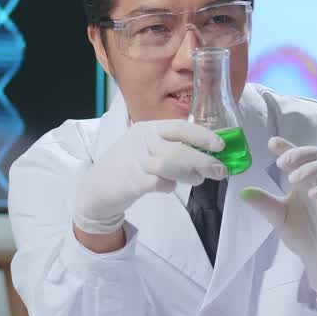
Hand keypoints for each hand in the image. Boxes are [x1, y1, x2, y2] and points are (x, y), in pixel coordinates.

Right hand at [73, 120, 226, 235]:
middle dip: (204, 160)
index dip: (203, 136)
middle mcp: (142, 141)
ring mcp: (136, 161)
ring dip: (191, 174)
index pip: (180, 127)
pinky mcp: (132, 182)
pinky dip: (170, 186)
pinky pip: (160, 183)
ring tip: (198, 180)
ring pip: (172, 165)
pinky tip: (168, 187)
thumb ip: (172, 146)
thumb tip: (208, 153)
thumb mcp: (147, 147)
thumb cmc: (128, 166)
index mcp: (148, 128)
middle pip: (179, 148)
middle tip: (221, 170)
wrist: (96, 188)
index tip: (221, 145)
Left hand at [240, 137, 316, 299]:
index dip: (287, 147)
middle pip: (315, 154)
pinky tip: (312, 193)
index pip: (297, 157)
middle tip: (282, 162)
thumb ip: (264, 204)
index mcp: (302, 181)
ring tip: (292, 178)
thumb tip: (242, 192)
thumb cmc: (301, 234)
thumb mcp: (278, 218)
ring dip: (310, 168)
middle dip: (299, 153)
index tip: (272, 143)